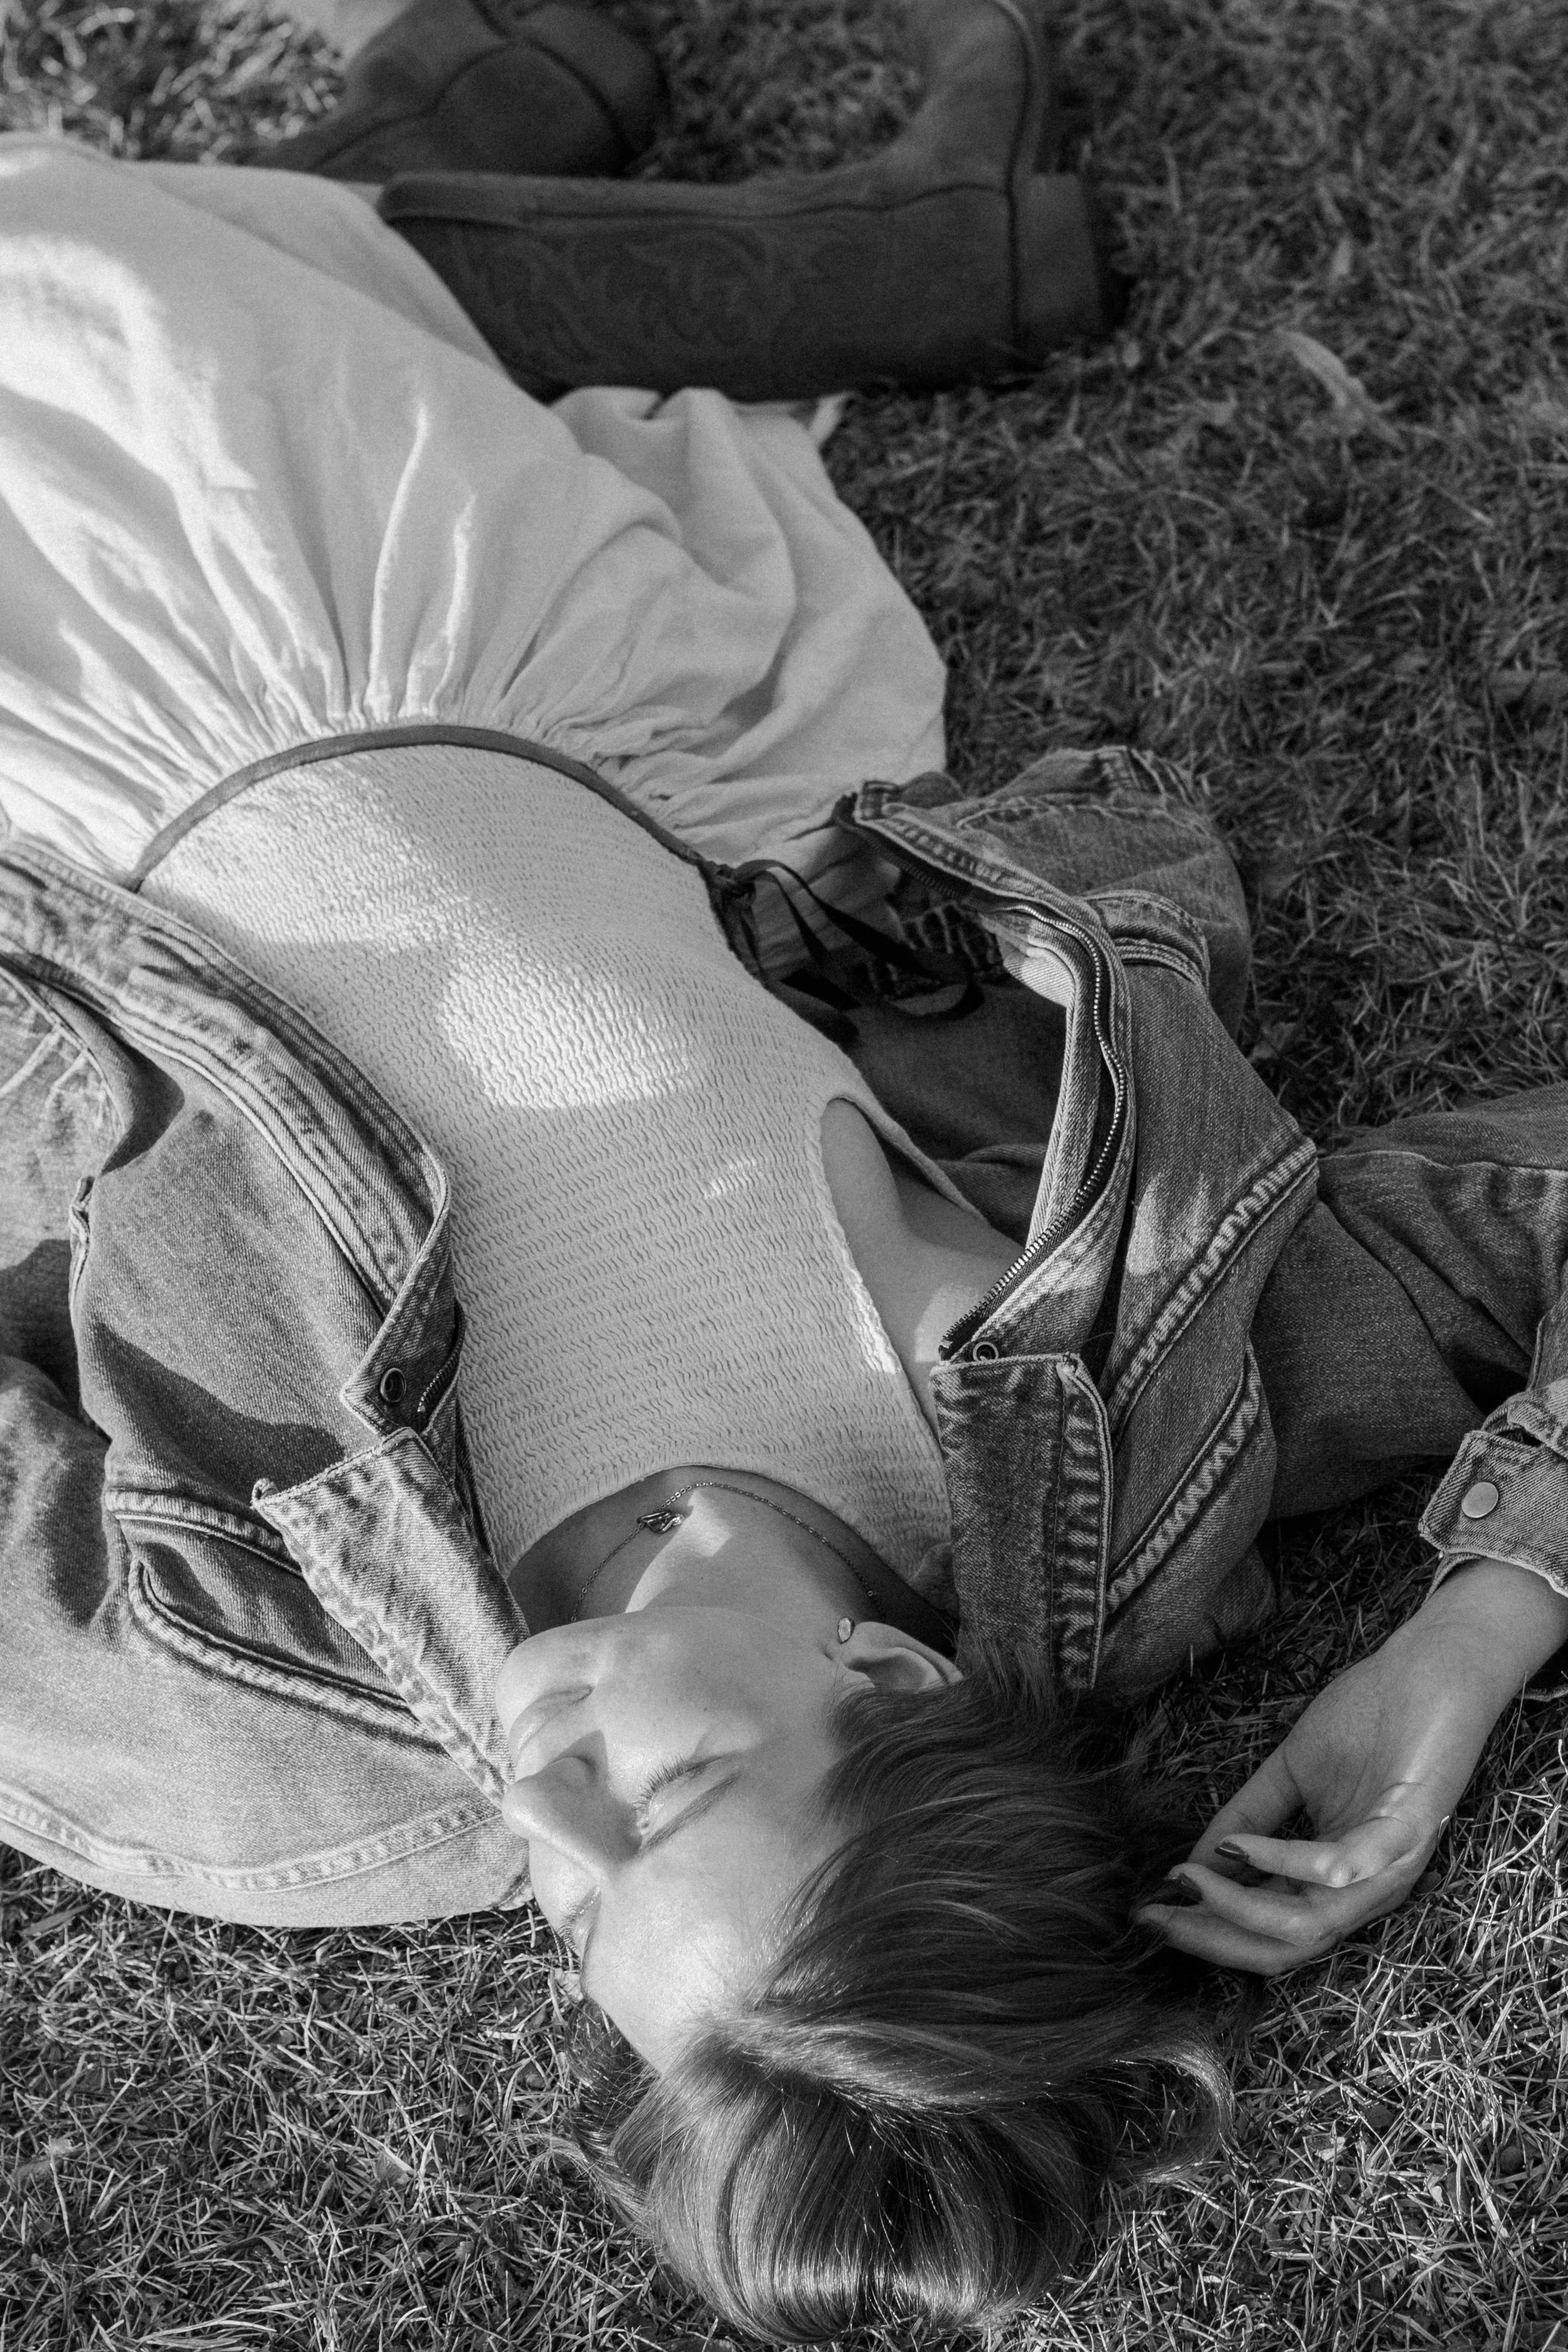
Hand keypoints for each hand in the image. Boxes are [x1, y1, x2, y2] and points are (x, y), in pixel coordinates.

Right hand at [1141, 1559, 1567, 1974]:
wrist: (1430, 1667)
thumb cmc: (1369, 1716)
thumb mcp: (1290, 1772)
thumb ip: (1248, 1818)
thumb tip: (1192, 1863)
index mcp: (1336, 1879)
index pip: (1266, 1930)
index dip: (1205, 1929)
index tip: (1147, 1910)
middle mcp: (1364, 1889)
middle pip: (1282, 1946)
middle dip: (1211, 1937)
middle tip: (1154, 1915)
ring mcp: (1388, 1866)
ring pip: (1309, 1924)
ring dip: (1238, 1909)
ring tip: (1189, 1879)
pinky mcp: (1405, 1830)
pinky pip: (1339, 1869)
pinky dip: (1282, 1862)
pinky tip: (1239, 1846)